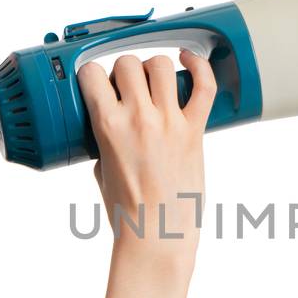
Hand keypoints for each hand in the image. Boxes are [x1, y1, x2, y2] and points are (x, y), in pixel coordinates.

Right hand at [77, 49, 216, 297]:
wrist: (157, 237)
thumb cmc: (127, 212)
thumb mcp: (101, 170)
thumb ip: (103, 141)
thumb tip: (109, 123)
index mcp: (108, 126)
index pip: (93, 74)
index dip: (94, 75)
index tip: (97, 82)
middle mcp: (139, 118)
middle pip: (128, 64)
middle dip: (124, 72)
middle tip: (127, 89)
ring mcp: (170, 122)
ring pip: (161, 66)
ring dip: (154, 69)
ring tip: (154, 83)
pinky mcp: (195, 131)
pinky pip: (204, 86)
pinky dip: (199, 66)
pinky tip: (189, 60)